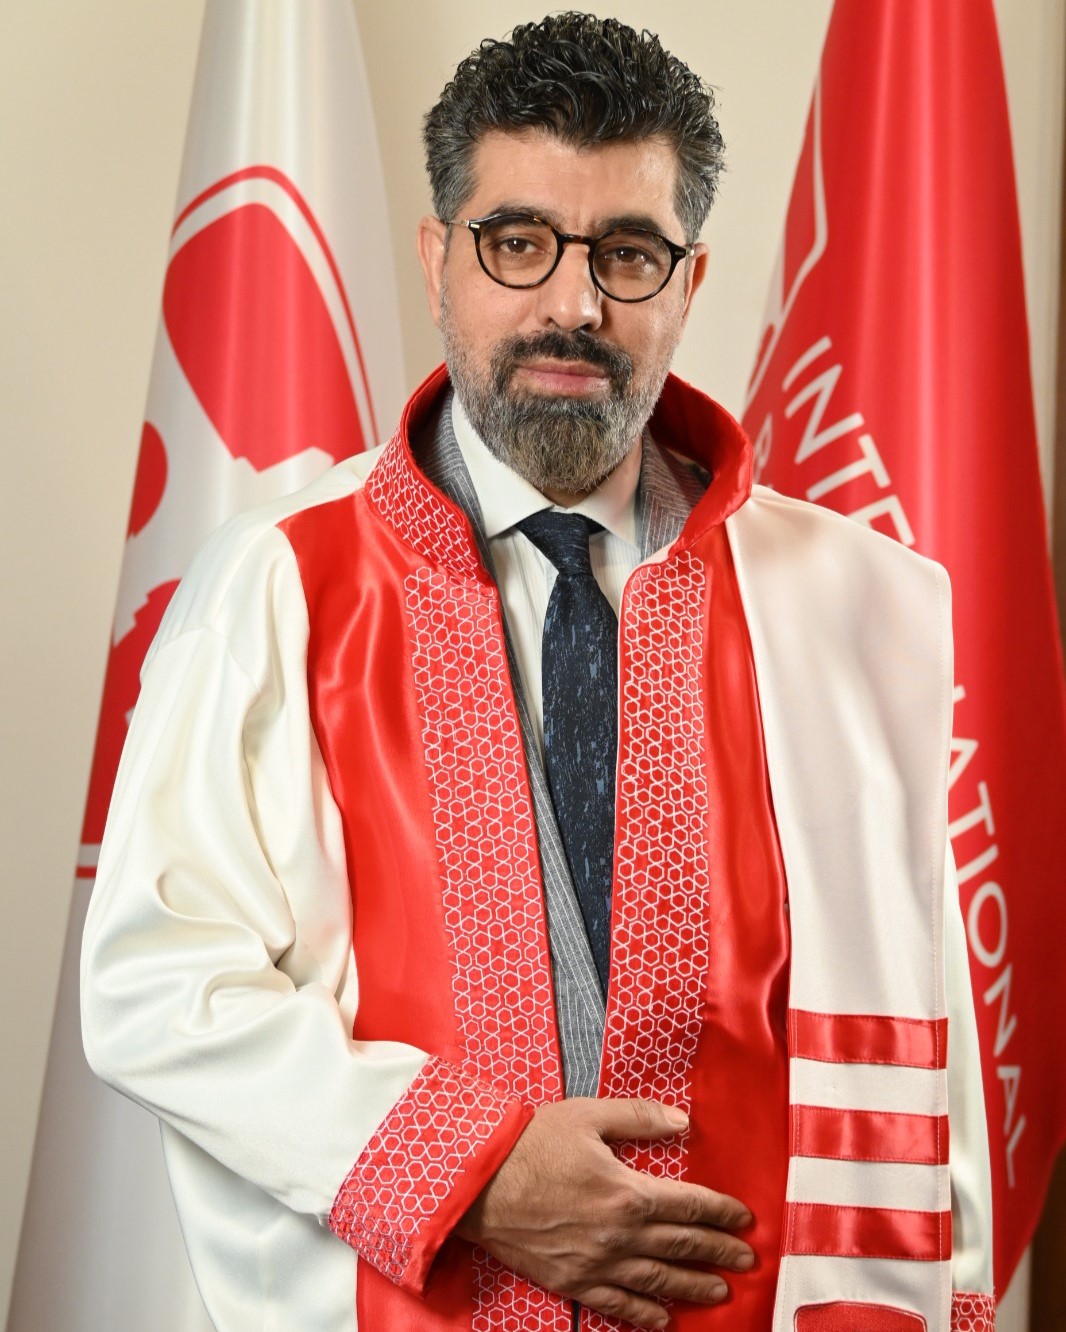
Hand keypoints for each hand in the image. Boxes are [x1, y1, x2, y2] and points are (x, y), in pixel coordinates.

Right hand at [456, 1097, 753, 1328]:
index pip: (690, 1205)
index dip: (721, 1212)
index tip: (744, 1219)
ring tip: (721, 1291)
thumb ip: (639, 1117)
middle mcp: (620, 1234)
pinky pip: (619, 1304)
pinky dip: (646, 1314)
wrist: (480, 1182)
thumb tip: (682, 1120)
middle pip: (682, 1245)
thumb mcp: (588, 1116)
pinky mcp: (573, 1281)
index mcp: (628, 1192)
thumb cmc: (533, 1142)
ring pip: (659, 1280)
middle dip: (719, 1252)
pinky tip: (665, 1318)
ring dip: (694, 1285)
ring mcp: (597, 1263)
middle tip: (747, 1259)